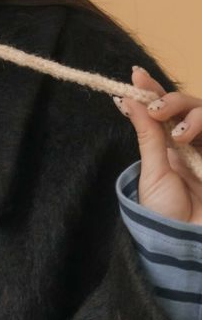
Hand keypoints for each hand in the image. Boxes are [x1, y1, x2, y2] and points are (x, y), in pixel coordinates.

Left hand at [114, 67, 201, 224]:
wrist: (186, 244)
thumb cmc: (164, 212)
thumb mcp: (152, 171)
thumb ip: (147, 134)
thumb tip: (127, 98)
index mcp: (167, 143)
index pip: (162, 107)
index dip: (152, 89)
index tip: (137, 75)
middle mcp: (189, 142)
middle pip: (188, 105)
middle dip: (173, 100)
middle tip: (158, 110)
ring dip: (192, 116)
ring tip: (178, 135)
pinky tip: (189, 137)